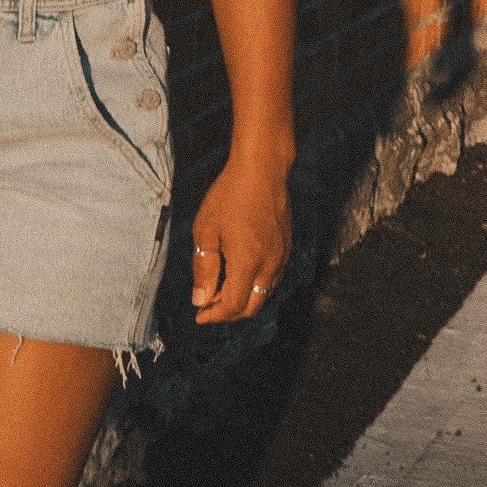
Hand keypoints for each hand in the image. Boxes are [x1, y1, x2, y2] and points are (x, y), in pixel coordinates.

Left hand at [190, 147, 292, 324]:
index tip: (199, 315)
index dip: (214, 316)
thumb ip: (204, 269)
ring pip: (264, 294)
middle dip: (228, 314)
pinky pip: (272, 278)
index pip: (232, 306)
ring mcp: (282, 257)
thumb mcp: (206, 232)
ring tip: (219, 291)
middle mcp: (270, 265)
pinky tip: (239, 274)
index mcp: (247, 263)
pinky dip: (254, 286)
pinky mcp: (287, 247)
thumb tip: (200, 300)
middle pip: (252, 307)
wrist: (262, 170)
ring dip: (242, 300)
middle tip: (208, 307)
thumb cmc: (229, 196)